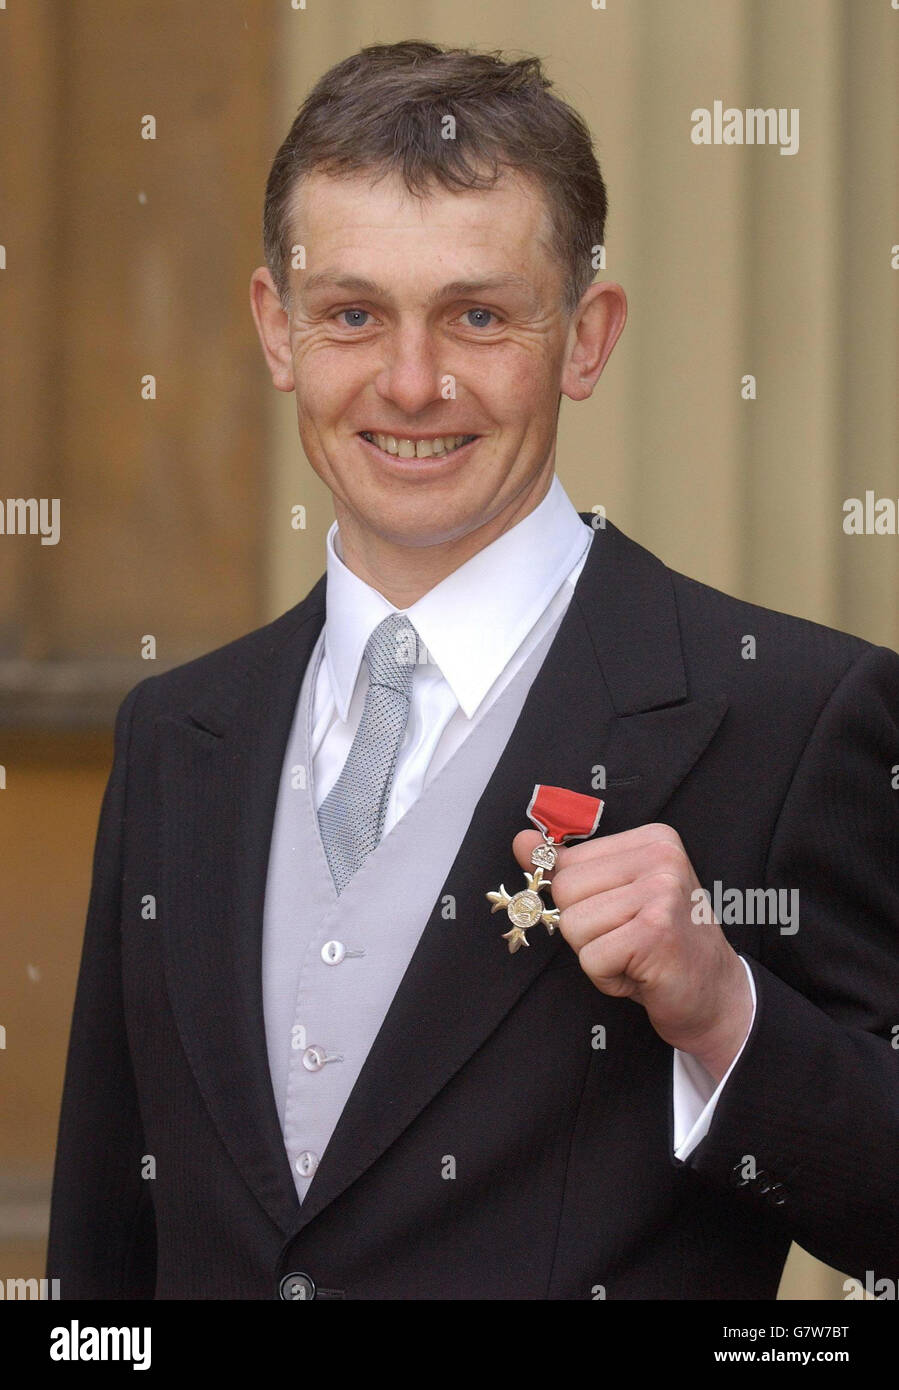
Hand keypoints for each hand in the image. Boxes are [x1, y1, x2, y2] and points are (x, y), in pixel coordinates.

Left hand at [512, 823, 752, 1081]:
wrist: (715, 997)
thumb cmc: (661, 947)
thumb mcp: (615, 896)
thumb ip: (569, 867)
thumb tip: (522, 841)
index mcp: (653, 839)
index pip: (568, 862)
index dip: (581, 901)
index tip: (622, 914)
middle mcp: (661, 857)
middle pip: (565, 890)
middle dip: (584, 928)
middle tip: (627, 940)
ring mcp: (661, 892)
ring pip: (573, 925)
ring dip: (596, 954)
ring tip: (634, 956)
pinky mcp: (655, 932)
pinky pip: (590, 958)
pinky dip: (606, 978)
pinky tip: (640, 974)